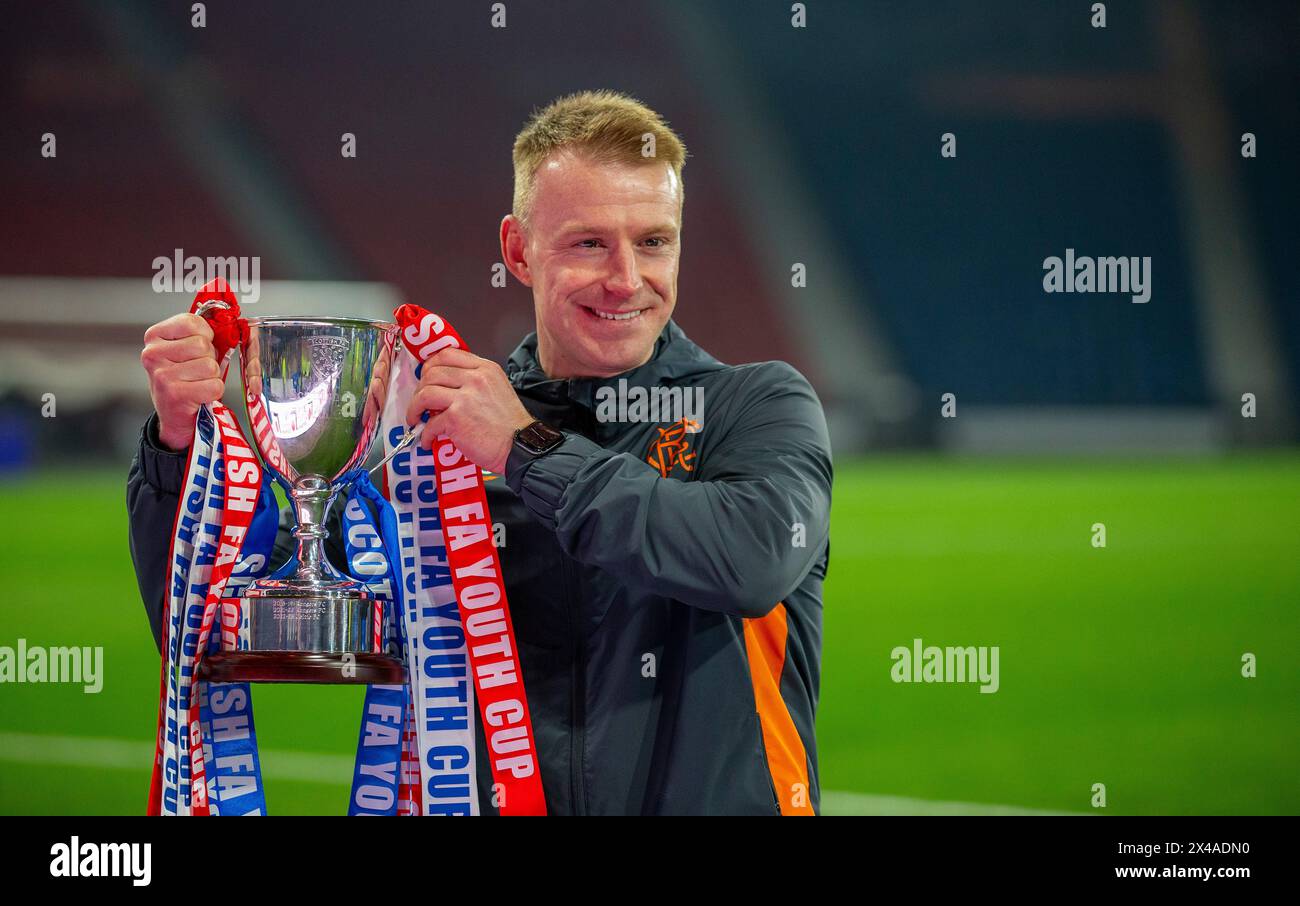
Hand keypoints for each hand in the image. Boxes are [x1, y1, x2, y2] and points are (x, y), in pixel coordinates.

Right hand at [140, 313, 223, 451]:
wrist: (174, 415)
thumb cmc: (182, 378)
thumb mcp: (182, 349)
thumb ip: (198, 334)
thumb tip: (224, 324)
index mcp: (154, 336)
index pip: (191, 322)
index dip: (205, 335)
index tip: (197, 348)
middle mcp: (153, 354)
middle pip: (203, 345)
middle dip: (209, 359)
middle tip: (196, 371)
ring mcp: (162, 375)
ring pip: (210, 366)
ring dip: (212, 377)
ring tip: (197, 383)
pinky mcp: (175, 395)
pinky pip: (214, 386)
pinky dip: (213, 391)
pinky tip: (199, 394)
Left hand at [404, 347, 534, 473]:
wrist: (521, 446)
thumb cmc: (510, 424)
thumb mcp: (498, 388)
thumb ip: (476, 380)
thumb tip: (448, 385)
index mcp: (485, 368)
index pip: (448, 354)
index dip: (430, 365)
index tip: (425, 377)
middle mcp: (475, 378)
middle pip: (432, 372)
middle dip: (420, 389)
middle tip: (420, 402)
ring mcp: (465, 398)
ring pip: (425, 394)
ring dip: (415, 408)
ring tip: (416, 419)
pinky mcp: (457, 418)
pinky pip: (430, 422)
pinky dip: (425, 434)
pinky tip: (428, 440)